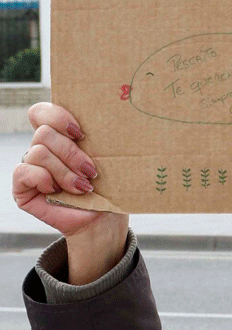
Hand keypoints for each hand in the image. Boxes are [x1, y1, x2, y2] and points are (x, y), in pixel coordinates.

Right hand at [14, 104, 127, 281]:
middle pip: (44, 132)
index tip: (81, 133)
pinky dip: (44, 179)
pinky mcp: (22, 187)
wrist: (103, 217)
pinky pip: (24, 171)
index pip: (42, 112)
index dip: (57, 116)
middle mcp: (41, 148)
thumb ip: (96, 138)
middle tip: (90, 170)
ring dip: (64, 171)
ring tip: (83, 186)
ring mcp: (30, 167)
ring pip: (38, 152)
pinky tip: (57, 191)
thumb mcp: (104, 157)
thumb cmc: (107, 185)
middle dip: (70, 152)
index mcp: (59, 136)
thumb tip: (110, 118)